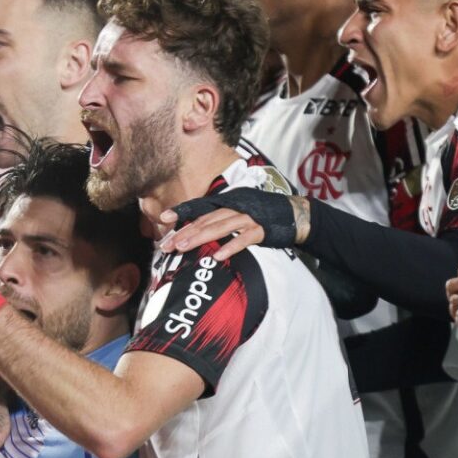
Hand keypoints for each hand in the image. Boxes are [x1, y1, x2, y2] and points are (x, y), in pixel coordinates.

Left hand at [158, 189, 310, 260]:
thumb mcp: (239, 213)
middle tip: (167, 245)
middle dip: (184, 232)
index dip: (182, 211)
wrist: (293, 214)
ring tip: (183, 248)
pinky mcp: (260, 229)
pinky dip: (230, 246)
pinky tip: (218, 256)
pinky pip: (243, 239)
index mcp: (228, 202)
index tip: (164, 218)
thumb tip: (200, 232)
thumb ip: (221, 220)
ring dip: (200, 237)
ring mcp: (248, 217)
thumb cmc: (263, 215)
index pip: (201, 207)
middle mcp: (235, 206)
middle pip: (205, 219)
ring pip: (220, 227)